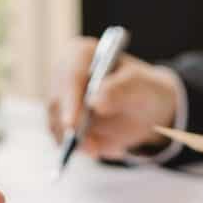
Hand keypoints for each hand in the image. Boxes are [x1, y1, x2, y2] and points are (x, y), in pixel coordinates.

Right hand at [47, 37, 178, 158]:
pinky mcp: (61, 123)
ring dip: (81, 142)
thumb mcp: (140, 86)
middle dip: (71, 129)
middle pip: (57, 103)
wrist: (145, 109)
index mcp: (80, 54)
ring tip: (113, 148)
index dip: (69, 100)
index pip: (70, 76)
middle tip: (92, 148)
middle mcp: (63, 75)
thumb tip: (95, 102)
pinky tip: (110, 147)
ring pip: (58, 126)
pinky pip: (65, 141)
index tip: (72, 124)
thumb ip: (120, 90)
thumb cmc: (142, 89)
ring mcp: (60, 101)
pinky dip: (86, 148)